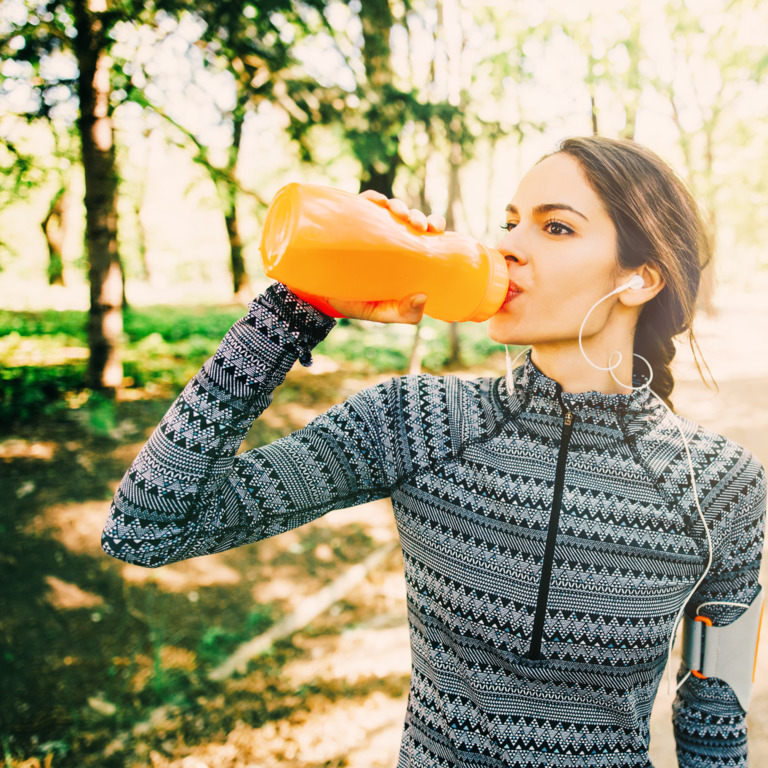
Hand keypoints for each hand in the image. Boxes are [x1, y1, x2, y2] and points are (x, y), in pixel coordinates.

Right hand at [323, 192, 442, 322]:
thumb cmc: (355, 303)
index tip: (435, 230)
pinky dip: (373, 198)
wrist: (318, 298)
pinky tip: (378, 202)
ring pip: (390, 208)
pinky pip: (363, 203)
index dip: (434, 225)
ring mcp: (369, 228)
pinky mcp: (349, 222)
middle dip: (418, 215)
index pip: (425, 234)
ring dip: (399, 206)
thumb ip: (404, 312)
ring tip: (399, 213)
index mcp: (403, 256)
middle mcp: (389, 238)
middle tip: (418, 225)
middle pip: (410, 218)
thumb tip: (423, 296)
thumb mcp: (381, 313)